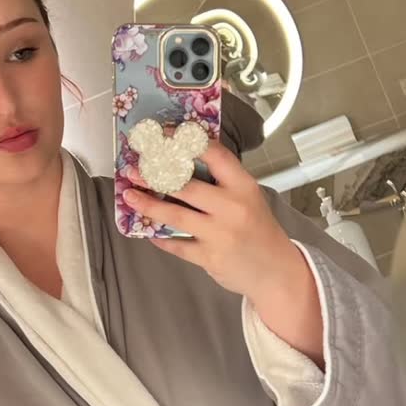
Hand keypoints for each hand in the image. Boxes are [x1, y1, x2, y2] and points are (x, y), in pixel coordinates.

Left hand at [122, 139, 323, 364]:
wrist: (276, 270)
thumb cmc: (258, 229)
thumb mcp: (248, 197)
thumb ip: (221, 182)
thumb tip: (180, 163)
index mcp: (243, 186)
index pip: (213, 154)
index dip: (185, 142)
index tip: (163, 135)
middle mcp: (232, 207)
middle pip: (186, 186)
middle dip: (154, 176)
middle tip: (133, 169)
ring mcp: (220, 234)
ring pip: (175, 215)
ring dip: (148, 205)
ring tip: (129, 196)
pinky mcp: (209, 257)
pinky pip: (177, 244)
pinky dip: (160, 237)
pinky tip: (147, 230)